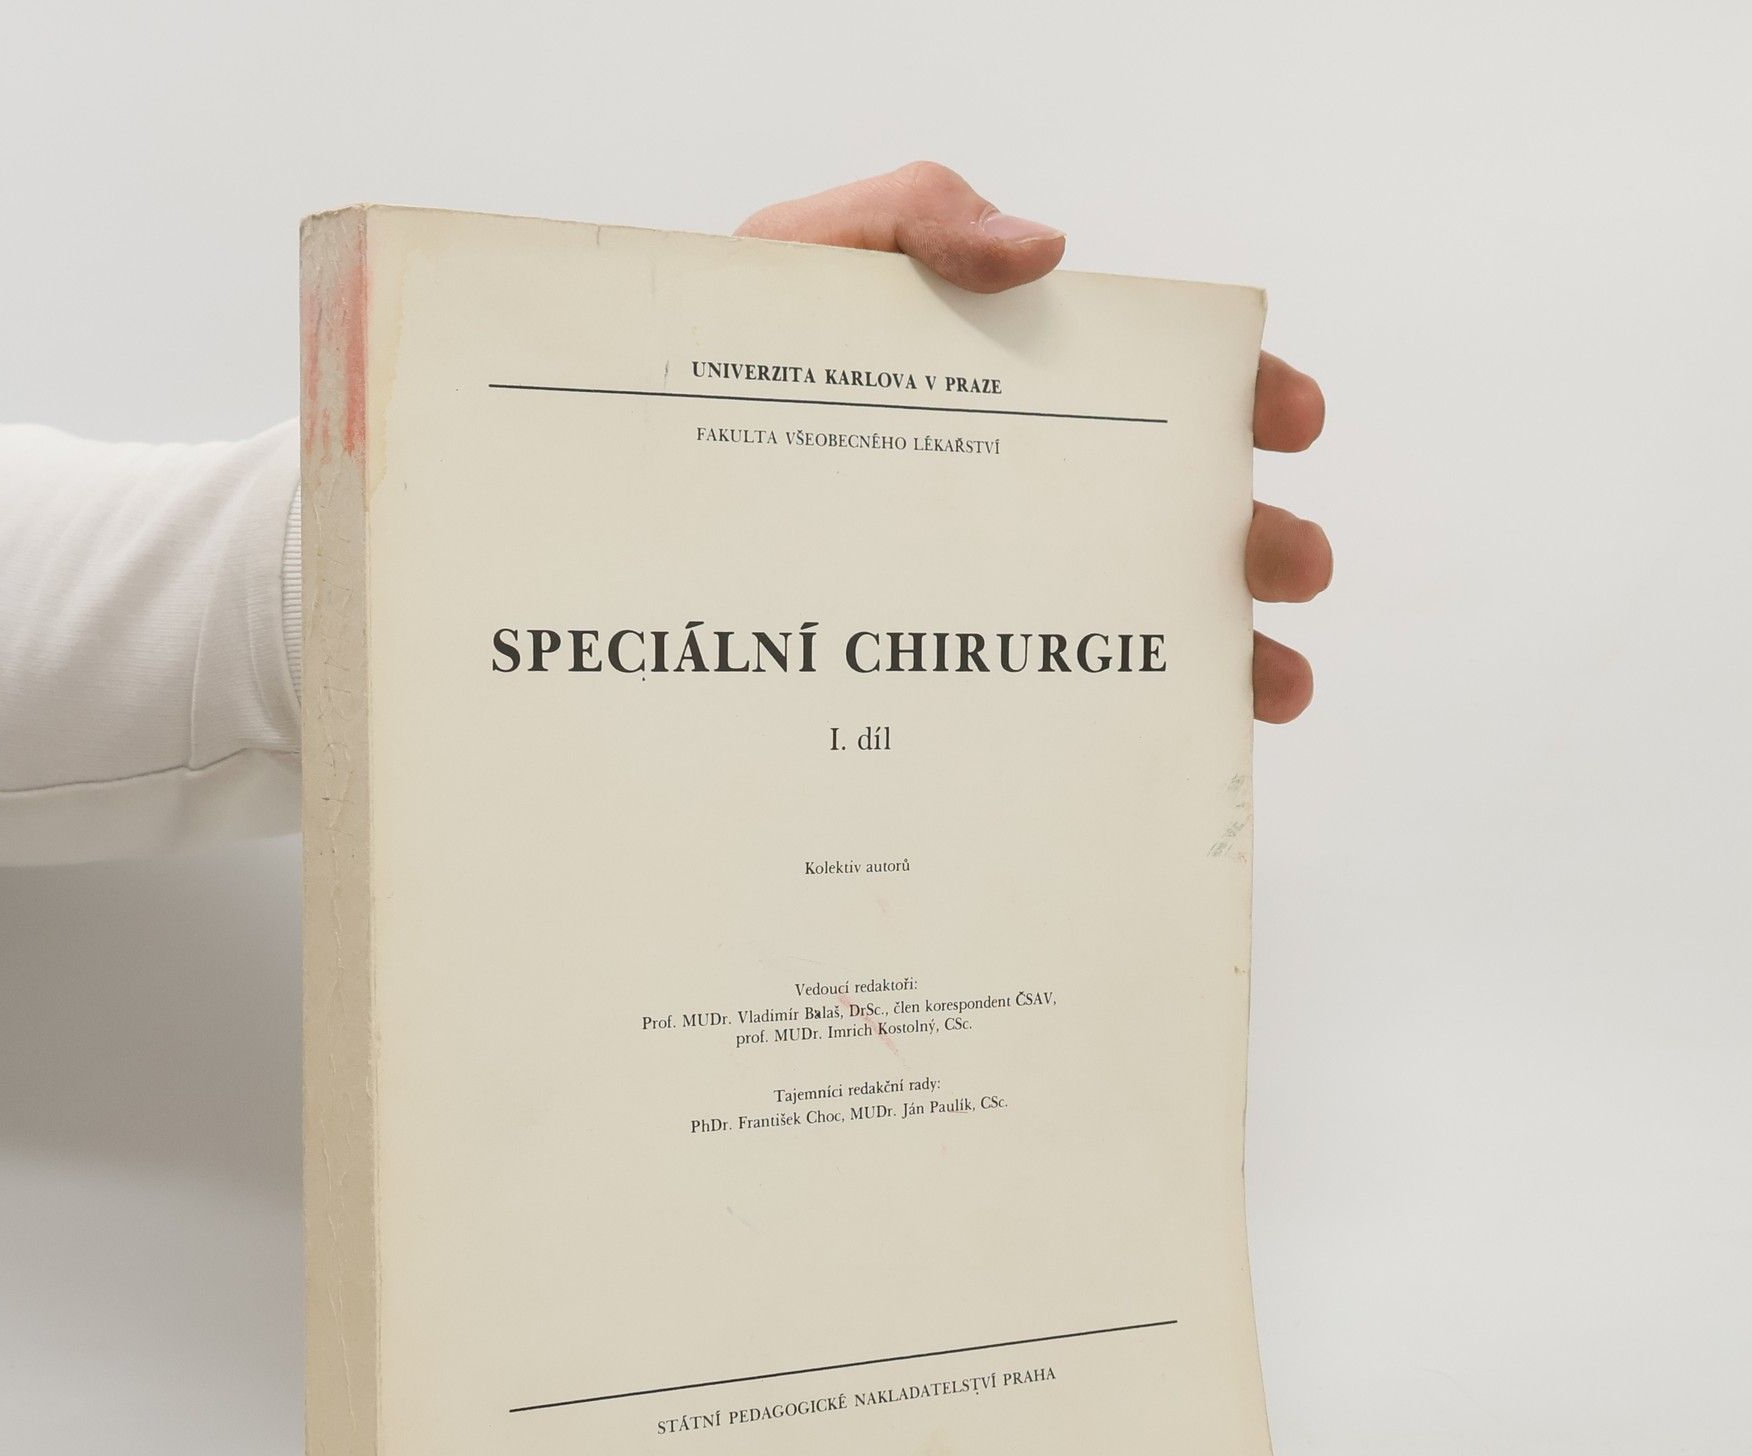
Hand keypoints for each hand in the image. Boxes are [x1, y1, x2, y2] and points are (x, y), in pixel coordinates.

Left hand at [738, 162, 1327, 721]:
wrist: (642, 488)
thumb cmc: (734, 358)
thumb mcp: (813, 263)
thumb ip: (917, 222)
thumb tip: (1044, 251)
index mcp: (1012, 387)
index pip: (1154, 386)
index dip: (1239, 399)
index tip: (1290, 421)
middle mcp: (1019, 493)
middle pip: (1166, 516)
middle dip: (1253, 543)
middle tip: (1290, 564)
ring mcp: (986, 583)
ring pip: (1129, 622)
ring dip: (1221, 653)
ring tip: (1269, 688)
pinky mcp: (940, 664)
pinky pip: (1044, 700)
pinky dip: (1117, 728)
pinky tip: (1154, 755)